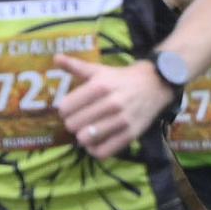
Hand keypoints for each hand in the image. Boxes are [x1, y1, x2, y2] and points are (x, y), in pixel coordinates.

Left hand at [59, 48, 173, 159]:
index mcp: (99, 86)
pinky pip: (104, 151)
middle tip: (76, 121)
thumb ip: (75, 66)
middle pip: (74, 124)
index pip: (66, 107)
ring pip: (87, 139)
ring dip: (81, 137)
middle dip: (71, 124)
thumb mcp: (98, 70)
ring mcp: (122, 120)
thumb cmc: (120, 78)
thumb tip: (55, 57)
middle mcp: (111, 103)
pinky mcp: (131, 134)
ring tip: (85, 131)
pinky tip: (95, 143)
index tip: (68, 110)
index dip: (63, 111)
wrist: (154, 85)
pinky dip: (94, 150)